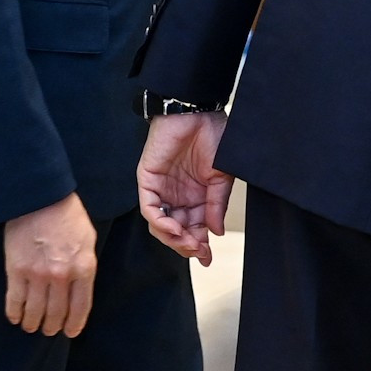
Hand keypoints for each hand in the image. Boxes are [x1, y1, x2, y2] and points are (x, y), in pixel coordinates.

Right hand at [3, 193, 96, 336]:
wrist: (41, 200)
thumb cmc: (68, 217)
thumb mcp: (88, 240)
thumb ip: (84, 266)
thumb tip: (79, 289)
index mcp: (84, 267)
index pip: (81, 307)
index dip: (75, 324)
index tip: (70, 332)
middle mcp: (61, 275)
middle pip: (57, 314)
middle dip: (53, 327)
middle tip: (49, 330)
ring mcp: (37, 275)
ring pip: (34, 312)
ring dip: (33, 323)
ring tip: (32, 326)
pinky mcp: (16, 271)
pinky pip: (14, 302)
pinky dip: (14, 314)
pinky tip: (16, 317)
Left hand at [138, 111, 232, 265]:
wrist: (197, 113)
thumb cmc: (213, 136)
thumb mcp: (222, 176)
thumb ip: (217, 205)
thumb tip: (217, 232)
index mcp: (197, 196)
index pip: (195, 228)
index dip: (200, 244)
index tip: (207, 258)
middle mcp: (178, 197)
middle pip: (177, 232)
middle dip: (187, 245)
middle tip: (199, 251)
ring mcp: (162, 191)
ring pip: (160, 226)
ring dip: (173, 238)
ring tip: (187, 241)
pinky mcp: (148, 182)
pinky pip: (150, 210)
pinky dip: (161, 223)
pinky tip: (174, 228)